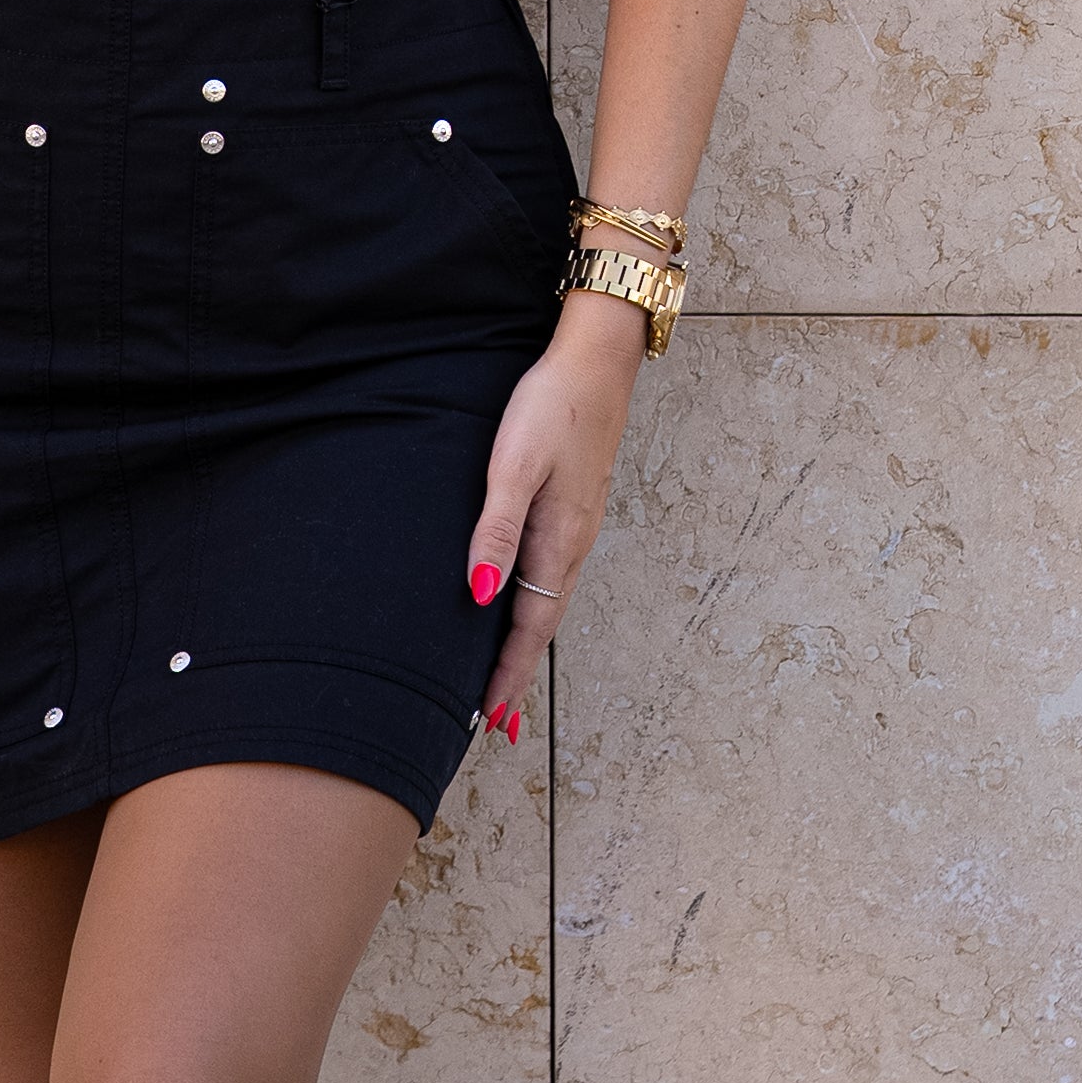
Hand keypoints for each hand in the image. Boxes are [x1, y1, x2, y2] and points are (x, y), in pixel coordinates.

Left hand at [464, 300, 643, 737]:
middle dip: (518, 672)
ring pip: (549, 600)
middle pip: (543, 624)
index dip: (508, 673)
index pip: (530, 626)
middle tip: (496, 724)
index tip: (490, 720)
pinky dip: (537, 607)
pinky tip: (524, 605)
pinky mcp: (575, 505)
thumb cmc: (551, 405)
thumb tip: (483, 596)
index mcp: (559, 540)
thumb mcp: (514, 463)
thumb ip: (497, 529)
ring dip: (528, 643)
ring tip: (505, 680)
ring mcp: (578, 524)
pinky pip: (553, 574)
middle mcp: (574, 542)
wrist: (598, 358)